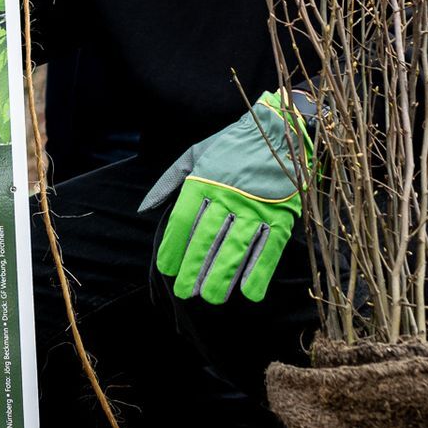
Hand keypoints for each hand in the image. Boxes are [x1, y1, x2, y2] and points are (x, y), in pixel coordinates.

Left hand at [140, 90, 314, 304]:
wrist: (280, 130)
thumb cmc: (232, 145)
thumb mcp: (196, 154)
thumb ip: (169, 181)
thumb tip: (145, 209)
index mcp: (204, 180)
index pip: (183, 219)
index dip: (173, 246)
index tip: (167, 268)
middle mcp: (228, 194)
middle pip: (207, 238)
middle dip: (194, 267)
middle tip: (185, 291)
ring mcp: (257, 206)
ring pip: (235, 246)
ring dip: (222, 275)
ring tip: (211, 297)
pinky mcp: (282, 215)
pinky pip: (269, 247)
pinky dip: (259, 271)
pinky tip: (248, 291)